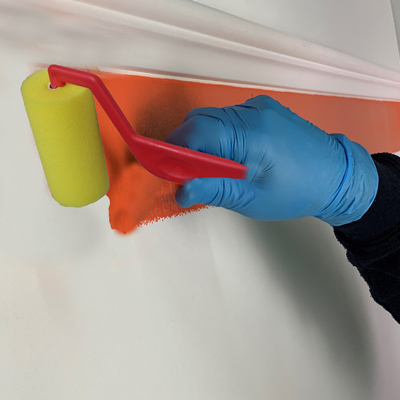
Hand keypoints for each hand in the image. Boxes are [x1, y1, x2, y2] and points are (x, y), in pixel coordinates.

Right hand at [166, 95, 377, 225]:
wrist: (336, 176)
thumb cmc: (298, 191)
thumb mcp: (252, 198)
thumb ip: (213, 189)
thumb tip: (181, 190)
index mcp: (250, 133)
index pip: (196, 129)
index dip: (175, 149)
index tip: (168, 170)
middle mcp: (253, 112)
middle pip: (201, 121)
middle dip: (187, 147)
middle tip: (191, 175)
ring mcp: (259, 107)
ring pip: (214, 119)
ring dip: (205, 143)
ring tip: (216, 169)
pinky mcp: (264, 110)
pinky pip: (229, 119)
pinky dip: (220, 136)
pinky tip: (232, 157)